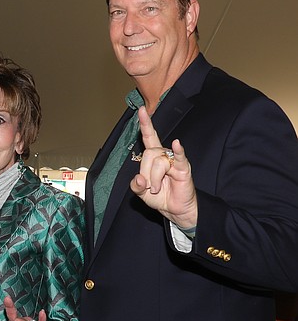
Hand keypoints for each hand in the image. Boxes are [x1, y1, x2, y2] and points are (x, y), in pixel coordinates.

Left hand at [130, 107, 197, 228]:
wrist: (174, 209)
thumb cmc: (160, 197)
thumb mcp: (141, 192)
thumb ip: (136, 185)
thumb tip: (139, 178)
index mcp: (153, 157)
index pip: (149, 137)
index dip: (145, 124)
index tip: (141, 110)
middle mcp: (163, 155)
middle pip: (149, 153)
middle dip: (145, 173)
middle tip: (150, 186)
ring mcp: (174, 160)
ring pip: (158, 161)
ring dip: (154, 179)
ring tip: (157, 188)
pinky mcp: (183, 168)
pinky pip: (178, 157)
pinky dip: (177, 150)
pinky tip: (176, 144)